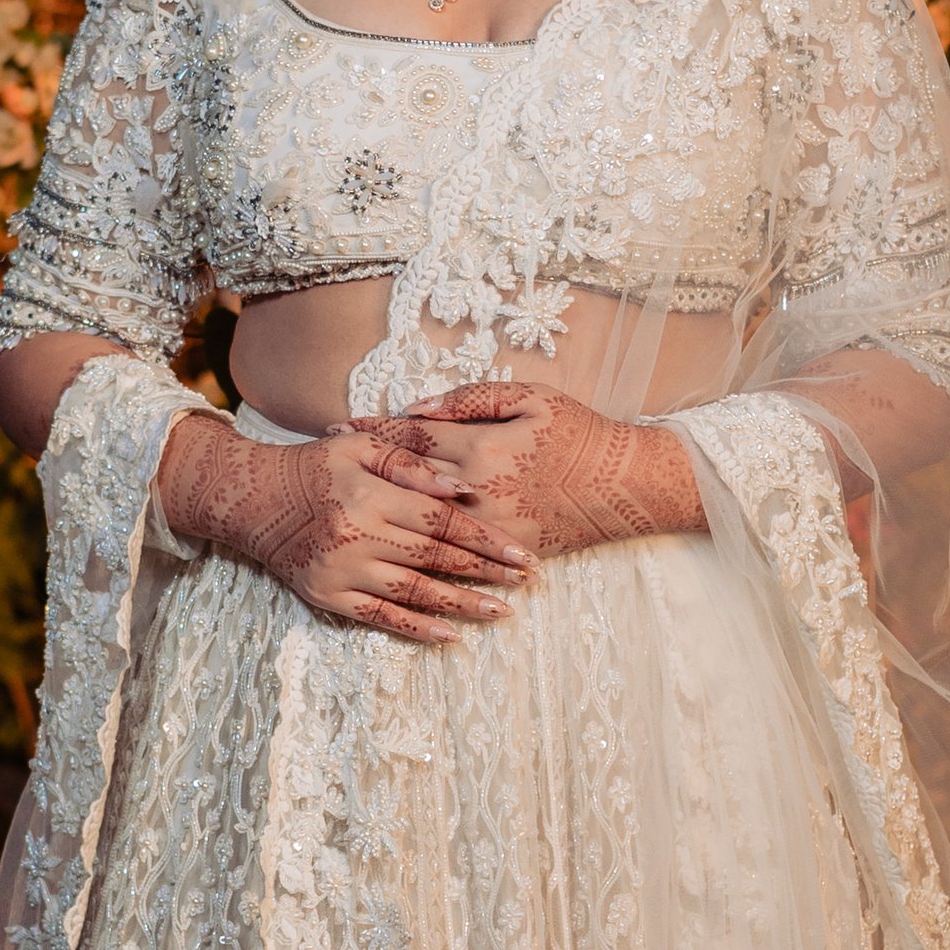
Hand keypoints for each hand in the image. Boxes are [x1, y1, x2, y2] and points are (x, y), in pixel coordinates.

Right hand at [155, 411, 535, 643]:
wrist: (252, 500)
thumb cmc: (314, 467)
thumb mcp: (359, 446)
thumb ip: (411, 461)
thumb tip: (463, 488)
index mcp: (371, 494)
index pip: (442, 520)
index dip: (485, 538)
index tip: (521, 552)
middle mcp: (358, 534)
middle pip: (436, 557)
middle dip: (486, 570)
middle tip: (526, 580)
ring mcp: (343, 569)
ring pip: (414, 591)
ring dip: (462, 604)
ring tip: (500, 611)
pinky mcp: (328, 596)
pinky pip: (380, 616)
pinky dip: (417, 628)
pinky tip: (449, 635)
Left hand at [360, 381, 703, 559]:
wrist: (625, 487)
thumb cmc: (581, 434)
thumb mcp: (530, 398)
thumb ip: (471, 400)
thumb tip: (417, 409)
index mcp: (480, 447)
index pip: (409, 437)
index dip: (369, 431)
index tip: (336, 428)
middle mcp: (475, 492)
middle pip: (403, 481)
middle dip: (362, 471)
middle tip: (324, 466)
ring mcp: (486, 527)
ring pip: (419, 521)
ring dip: (380, 511)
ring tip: (347, 505)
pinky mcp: (502, 551)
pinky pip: (449, 551)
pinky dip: (415, 544)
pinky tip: (390, 540)